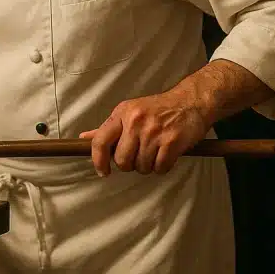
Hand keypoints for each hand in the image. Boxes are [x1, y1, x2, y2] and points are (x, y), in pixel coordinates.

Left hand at [78, 91, 210, 176]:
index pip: (100, 141)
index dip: (98, 160)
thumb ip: (107, 128)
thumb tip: (84, 139)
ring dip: (147, 166)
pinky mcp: (172, 142)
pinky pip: (160, 168)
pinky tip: (165, 155)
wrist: (190, 102)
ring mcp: (154, 132)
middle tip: (139, 156)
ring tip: (155, 152)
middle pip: (122, 160)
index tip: (103, 171)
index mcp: (122, 113)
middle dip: (130, 164)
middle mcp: (135, 121)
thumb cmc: (157, 109)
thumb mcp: (129, 112)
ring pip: (141, 166)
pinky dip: (162, 167)